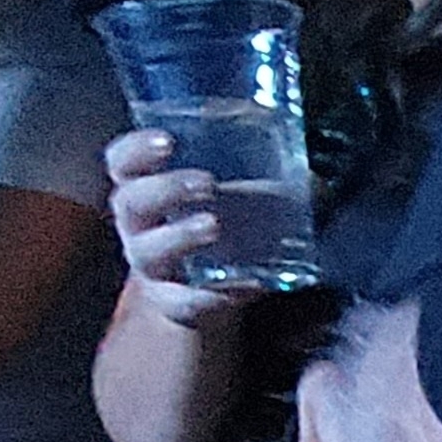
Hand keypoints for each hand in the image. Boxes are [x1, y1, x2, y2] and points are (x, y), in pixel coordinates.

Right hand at [103, 128, 266, 329]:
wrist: (213, 286)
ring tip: (214, 225)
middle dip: (166, 189)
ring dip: (180, 235)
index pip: (122, 162)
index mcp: (144, 187)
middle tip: (208, 182)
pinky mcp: (174, 302)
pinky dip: (209, 295)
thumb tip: (319, 179)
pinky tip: (241, 286)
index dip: (136, 149)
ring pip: (149, 250)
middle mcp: (138, 225)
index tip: (167, 140)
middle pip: (133, 202)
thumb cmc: (222, 223)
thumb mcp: (235, 195)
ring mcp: (152, 265)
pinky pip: (184, 300)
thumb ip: (264, 179)